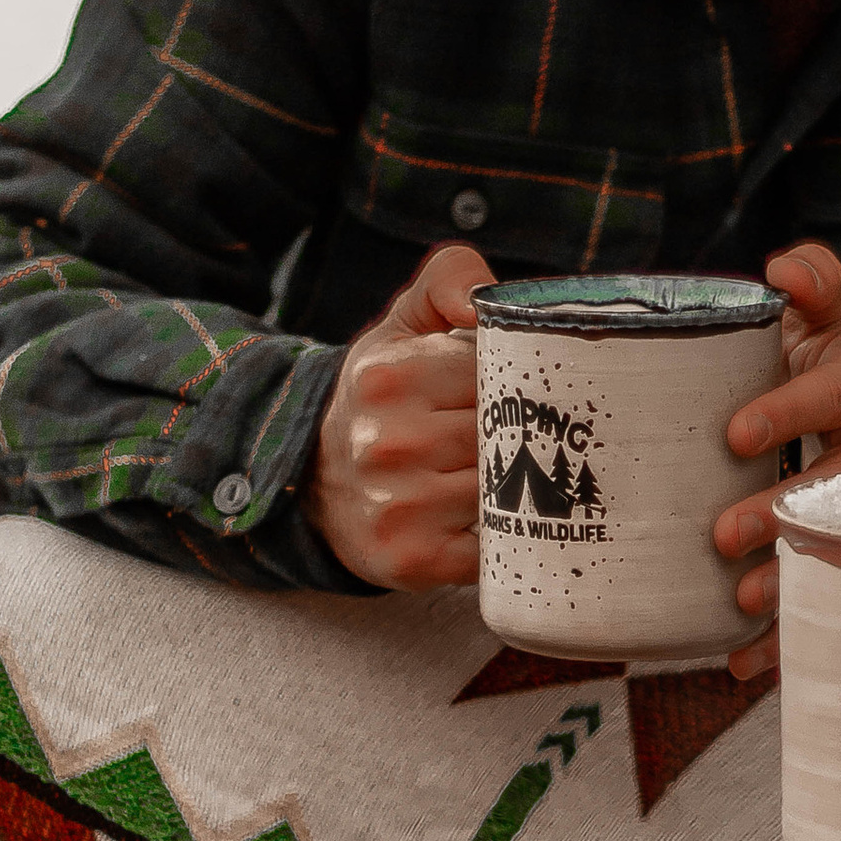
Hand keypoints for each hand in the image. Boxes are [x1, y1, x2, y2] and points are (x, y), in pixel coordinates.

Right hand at [304, 244, 489, 588]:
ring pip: (511, 490)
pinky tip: (497, 520)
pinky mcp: (417, 562)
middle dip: (523, 435)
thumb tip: (485, 298)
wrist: (317, 482)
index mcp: (389, 377)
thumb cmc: (383, 398)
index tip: (511, 393)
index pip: (500, 376)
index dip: (518, 384)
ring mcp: (400, 508)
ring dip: (522, 486)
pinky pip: (500, 546)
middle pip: (509, 435)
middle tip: (517, 437)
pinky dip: (510, 535)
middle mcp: (387, 444)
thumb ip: (449, 279)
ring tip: (506, 476)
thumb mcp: (402, 325)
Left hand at [713, 243, 840, 682]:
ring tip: (740, 599)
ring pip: (838, 554)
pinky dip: (782, 640)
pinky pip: (823, 604)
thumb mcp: (831, 312)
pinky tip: (737, 662)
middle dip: (784, 515)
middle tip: (725, 532)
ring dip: (791, 582)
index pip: (835, 398)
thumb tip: (784, 270)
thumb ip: (814, 280)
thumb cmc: (832, 359)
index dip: (788, 413)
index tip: (734, 434)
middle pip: (840, 490)